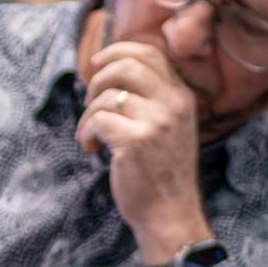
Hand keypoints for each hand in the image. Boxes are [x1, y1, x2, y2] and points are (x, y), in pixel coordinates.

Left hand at [76, 41, 211, 264]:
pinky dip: (85, 132)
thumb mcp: (168, 127)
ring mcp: (156, 122)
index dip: (117, 50)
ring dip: (87, 115)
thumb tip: (110, 66)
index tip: (96, 64)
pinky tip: (90, 148)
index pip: (150, 52)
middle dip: (97, 79)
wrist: (169, 215)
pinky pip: (97, 120)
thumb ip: (152, 98)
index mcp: (182, 96)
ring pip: (106, 96)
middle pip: (126, 64)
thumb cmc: (161, 173)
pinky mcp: (135, 142)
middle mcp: (173, 104)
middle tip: (89, 102)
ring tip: (90, 136)